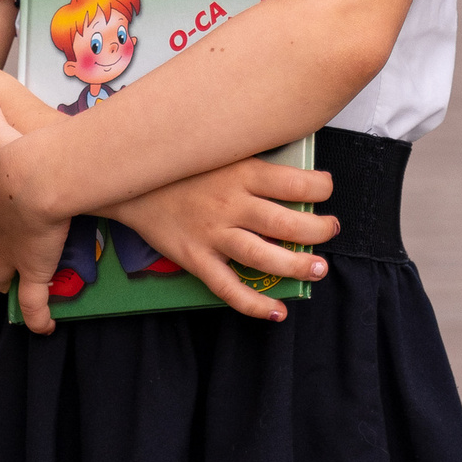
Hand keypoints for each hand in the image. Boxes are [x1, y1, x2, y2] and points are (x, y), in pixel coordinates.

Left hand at [0, 83, 71, 332]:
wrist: (32, 177)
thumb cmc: (14, 152)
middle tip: (0, 261)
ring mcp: (11, 254)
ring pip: (1, 278)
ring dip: (9, 283)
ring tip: (23, 288)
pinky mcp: (35, 268)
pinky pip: (35, 303)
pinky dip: (38, 316)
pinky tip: (44, 328)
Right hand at [112, 155, 337, 322]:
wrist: (130, 179)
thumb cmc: (182, 163)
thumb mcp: (220, 149)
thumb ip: (253, 158)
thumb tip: (292, 169)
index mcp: (241, 172)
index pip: (296, 183)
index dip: (321, 188)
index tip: (327, 190)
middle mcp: (230, 204)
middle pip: (287, 224)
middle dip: (319, 231)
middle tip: (331, 230)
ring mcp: (213, 234)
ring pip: (264, 257)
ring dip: (297, 266)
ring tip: (318, 269)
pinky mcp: (195, 258)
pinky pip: (228, 287)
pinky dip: (255, 304)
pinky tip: (277, 312)